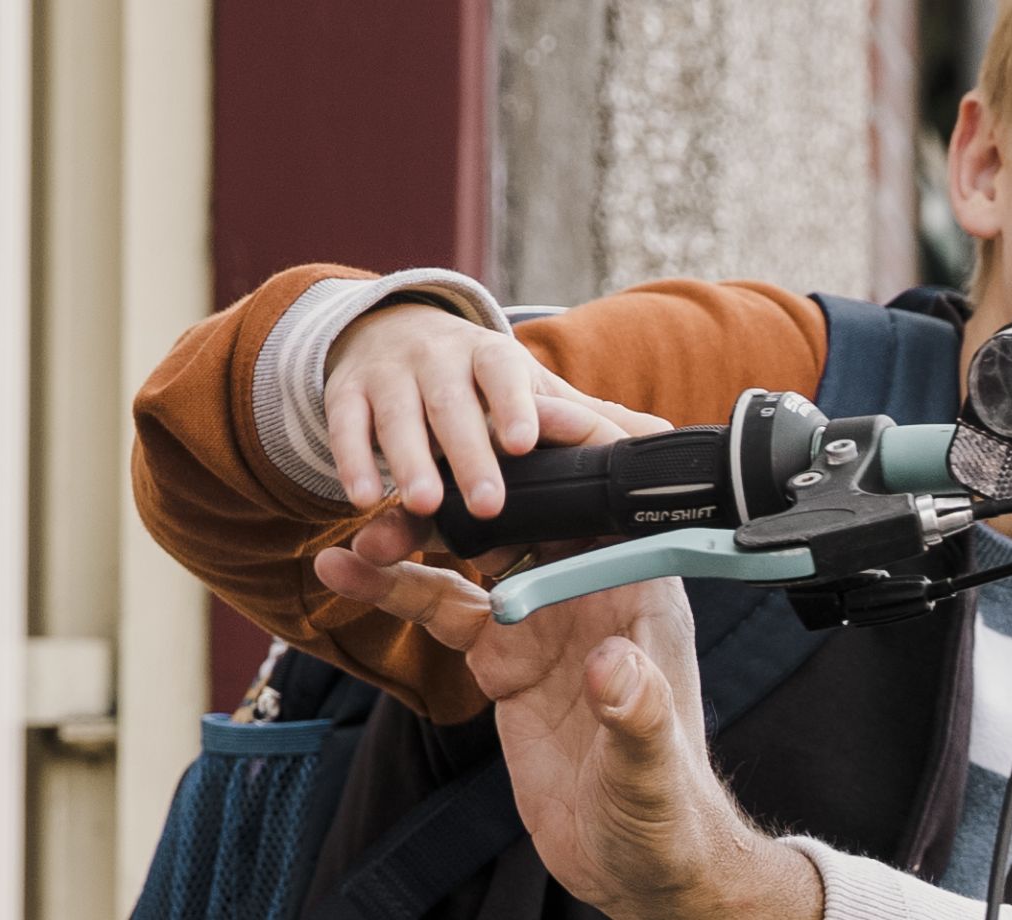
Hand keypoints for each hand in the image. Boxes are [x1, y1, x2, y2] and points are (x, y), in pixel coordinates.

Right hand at [311, 389, 810, 918]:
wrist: (634, 862)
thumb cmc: (664, 815)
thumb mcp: (650, 773)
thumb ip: (637, 718)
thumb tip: (615, 667)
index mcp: (642, 603)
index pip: (608, 515)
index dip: (562, 472)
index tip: (501, 438)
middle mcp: (593, 599)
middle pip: (528, 521)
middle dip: (468, 497)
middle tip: (406, 492)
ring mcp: (545, 626)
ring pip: (474, 558)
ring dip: (418, 540)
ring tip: (357, 534)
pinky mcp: (506, 660)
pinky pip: (447, 609)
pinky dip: (399, 588)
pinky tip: (347, 571)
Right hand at [323, 302, 659, 519]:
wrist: (393, 330)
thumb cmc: (480, 379)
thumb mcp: (529, 388)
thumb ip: (586, 417)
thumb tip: (665, 439)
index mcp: (493, 356)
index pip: (506, 375)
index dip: (515, 405)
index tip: (525, 442)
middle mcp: (439, 359)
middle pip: (453, 404)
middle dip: (467, 452)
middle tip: (487, 504)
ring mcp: (390, 375)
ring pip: (398, 417)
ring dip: (409, 461)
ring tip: (424, 507)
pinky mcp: (347, 395)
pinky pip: (346, 427)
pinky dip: (353, 461)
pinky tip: (364, 500)